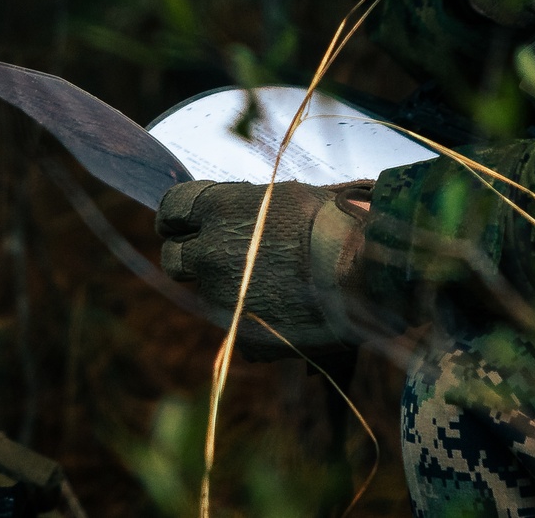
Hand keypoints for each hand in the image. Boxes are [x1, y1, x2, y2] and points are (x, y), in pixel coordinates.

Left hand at [156, 180, 369, 358]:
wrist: (363, 272)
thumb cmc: (330, 221)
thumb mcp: (281, 197)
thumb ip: (244, 207)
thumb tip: (230, 215)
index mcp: (217, 210)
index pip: (171, 208)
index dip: (175, 216)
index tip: (180, 222)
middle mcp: (210, 254)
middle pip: (173, 259)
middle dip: (187, 255)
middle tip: (214, 253)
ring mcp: (224, 300)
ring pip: (209, 294)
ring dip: (228, 287)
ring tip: (273, 279)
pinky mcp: (244, 337)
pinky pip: (238, 326)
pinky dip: (254, 319)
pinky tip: (287, 307)